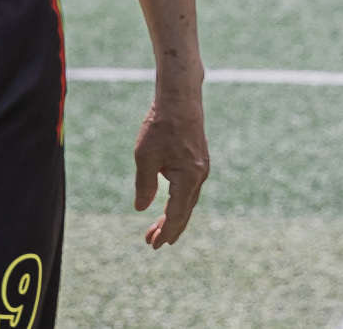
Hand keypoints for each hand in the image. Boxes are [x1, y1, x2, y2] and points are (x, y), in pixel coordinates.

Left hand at [134, 96, 209, 247]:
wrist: (180, 98)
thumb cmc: (161, 125)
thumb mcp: (145, 157)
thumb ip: (144, 185)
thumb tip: (141, 208)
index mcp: (188, 178)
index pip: (176, 214)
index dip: (165, 231)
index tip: (153, 245)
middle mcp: (199, 176)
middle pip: (184, 211)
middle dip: (169, 229)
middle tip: (152, 243)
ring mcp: (201, 168)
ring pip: (188, 201)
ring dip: (173, 216)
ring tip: (157, 228)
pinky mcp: (199, 161)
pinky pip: (190, 190)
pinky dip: (179, 202)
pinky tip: (168, 204)